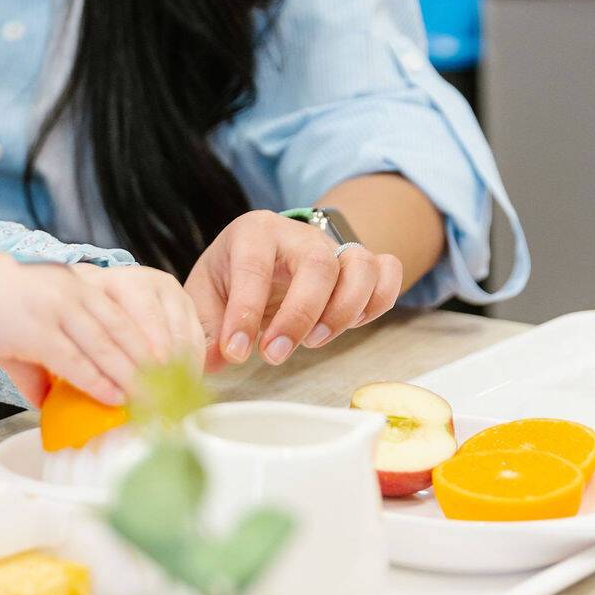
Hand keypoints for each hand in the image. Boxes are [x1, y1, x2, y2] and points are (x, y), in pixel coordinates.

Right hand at [0, 259, 201, 406]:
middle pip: (132, 330)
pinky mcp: (34, 327)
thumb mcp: (21, 327)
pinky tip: (113, 398)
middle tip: (178, 396)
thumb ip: (40, 362)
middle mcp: (75, 288)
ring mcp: (55, 305)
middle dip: (160, 366)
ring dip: (136, 379)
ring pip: (110, 345)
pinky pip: (75, 359)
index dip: (163, 340)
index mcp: (79, 282)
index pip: (135, 310)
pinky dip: (98, 381)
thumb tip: (47, 401)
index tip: (182, 371)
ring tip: (157, 404)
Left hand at [184, 210, 403, 370]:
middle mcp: (299, 234)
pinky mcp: (360, 263)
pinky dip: (378, 301)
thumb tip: (213, 362)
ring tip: (314, 341)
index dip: (245, 313)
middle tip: (275, 355)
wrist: (265, 251)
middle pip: (318, 265)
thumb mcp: (206, 291)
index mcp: (254, 232)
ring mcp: (335, 247)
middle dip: (300, 316)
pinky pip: (388, 271)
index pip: (254, 267)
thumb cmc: (233, 272)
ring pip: (361, 265)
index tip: (236, 352)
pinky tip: (352, 324)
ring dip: (344, 310)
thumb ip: (206, 327)